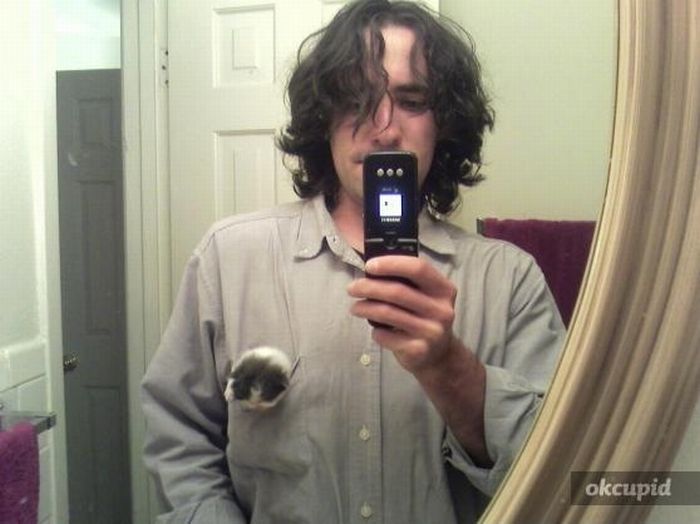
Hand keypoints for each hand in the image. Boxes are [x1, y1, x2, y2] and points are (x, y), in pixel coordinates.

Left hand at [347, 255, 457, 372]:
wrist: (438, 355)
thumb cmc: (423, 317)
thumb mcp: (425, 296)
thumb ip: (406, 280)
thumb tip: (371, 267)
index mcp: (444, 289)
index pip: (418, 269)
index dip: (392, 264)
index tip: (369, 266)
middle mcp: (441, 310)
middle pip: (397, 291)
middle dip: (368, 287)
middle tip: (352, 288)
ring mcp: (431, 331)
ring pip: (387, 313)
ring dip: (364, 308)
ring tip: (355, 308)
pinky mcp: (418, 349)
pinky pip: (385, 335)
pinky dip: (375, 330)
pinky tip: (375, 329)